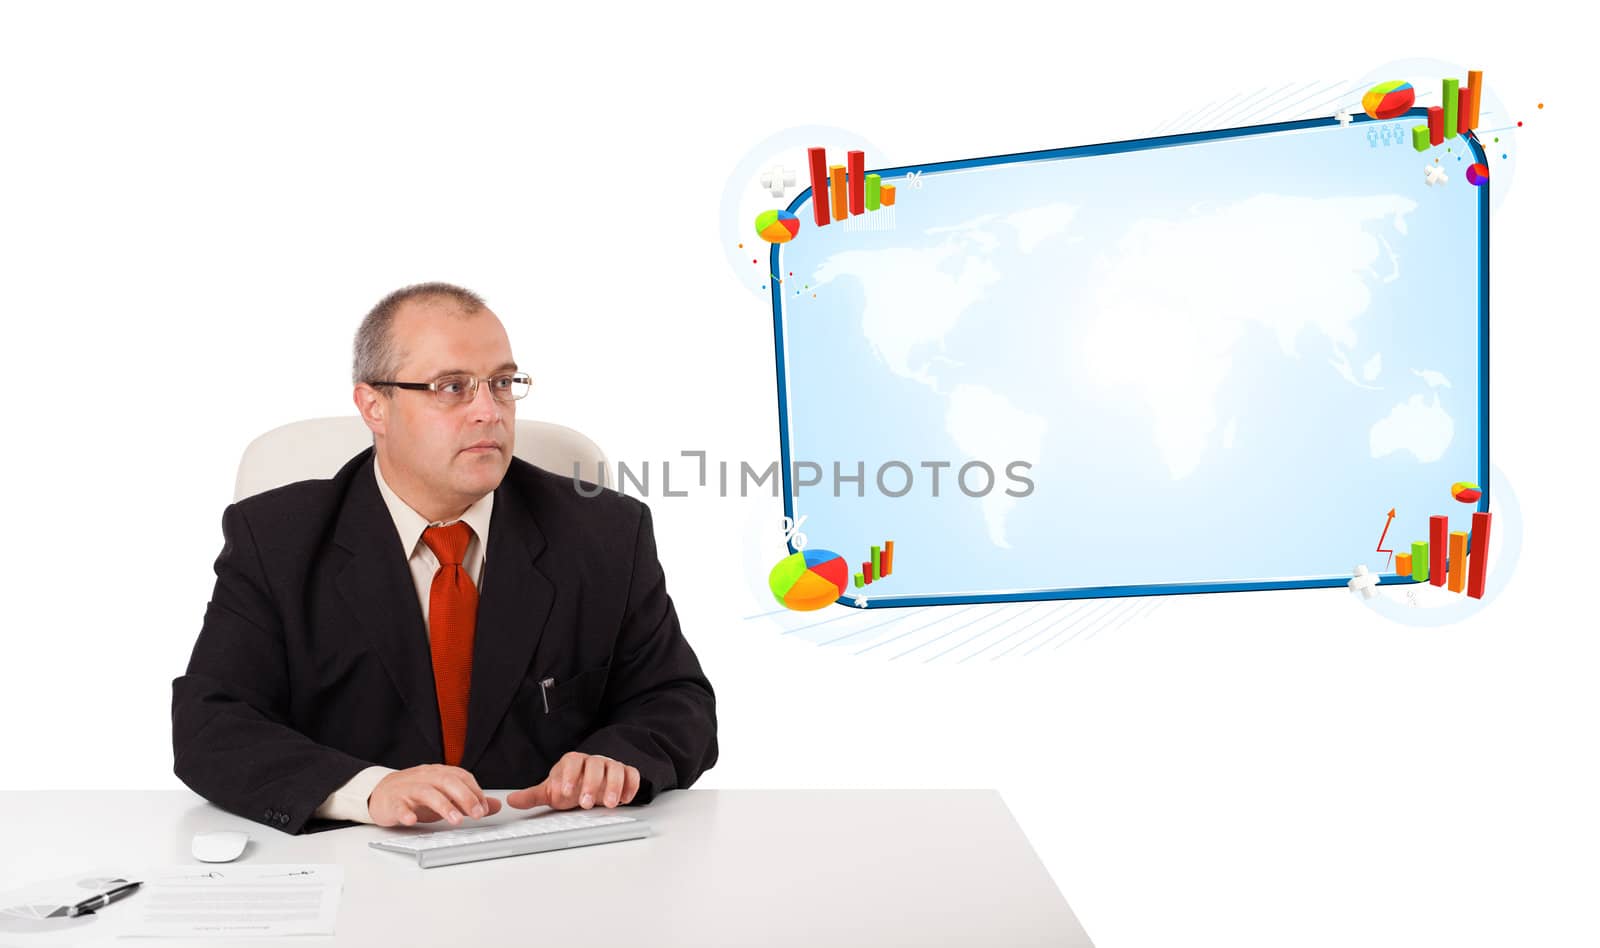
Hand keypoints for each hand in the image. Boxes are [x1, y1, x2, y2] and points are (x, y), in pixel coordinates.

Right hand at [368, 764, 502, 826]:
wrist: (380, 793)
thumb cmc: (416, 796)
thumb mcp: (445, 796)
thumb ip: (469, 801)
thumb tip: (495, 805)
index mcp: (439, 773)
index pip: (461, 777)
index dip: (475, 792)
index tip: (484, 808)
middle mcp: (425, 777)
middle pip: (447, 782)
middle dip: (465, 797)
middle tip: (476, 814)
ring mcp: (408, 788)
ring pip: (427, 793)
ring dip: (443, 806)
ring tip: (455, 820)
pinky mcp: (392, 801)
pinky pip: (399, 805)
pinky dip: (406, 812)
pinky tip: (412, 820)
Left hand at [506, 752, 640, 810]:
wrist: (593, 781)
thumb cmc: (572, 785)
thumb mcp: (553, 790)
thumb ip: (534, 795)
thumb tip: (511, 801)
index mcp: (573, 762)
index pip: (571, 763)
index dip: (568, 776)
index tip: (564, 792)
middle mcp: (593, 761)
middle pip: (594, 766)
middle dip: (590, 784)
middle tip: (585, 803)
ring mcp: (611, 766)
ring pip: (615, 769)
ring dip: (613, 786)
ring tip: (608, 804)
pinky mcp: (626, 773)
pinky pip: (632, 774)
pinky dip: (631, 785)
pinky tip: (624, 799)